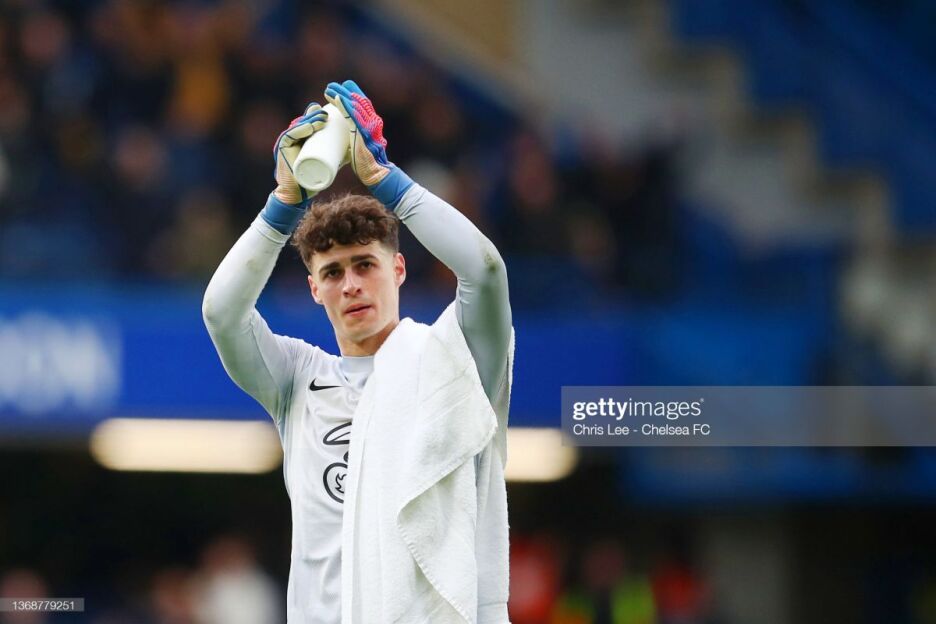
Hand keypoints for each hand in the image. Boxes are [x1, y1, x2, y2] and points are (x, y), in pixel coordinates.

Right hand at [273, 102, 328, 204]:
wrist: (297, 195)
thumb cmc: (311, 180)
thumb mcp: (328, 164)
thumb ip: (338, 157)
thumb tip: (354, 150)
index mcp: (300, 140)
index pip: (307, 124)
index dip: (316, 116)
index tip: (330, 113)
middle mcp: (292, 140)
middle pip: (302, 123)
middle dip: (314, 116)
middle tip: (327, 115)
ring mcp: (286, 144)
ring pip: (297, 127)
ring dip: (309, 121)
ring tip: (322, 119)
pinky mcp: (282, 150)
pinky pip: (289, 136)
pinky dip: (299, 130)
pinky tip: (309, 127)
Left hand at [324, 80, 412, 208]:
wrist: (376, 174)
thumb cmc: (367, 163)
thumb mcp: (362, 146)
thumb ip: (356, 140)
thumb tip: (345, 138)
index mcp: (372, 124)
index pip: (362, 104)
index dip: (351, 94)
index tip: (339, 89)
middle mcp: (373, 122)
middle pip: (358, 101)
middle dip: (344, 91)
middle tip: (330, 86)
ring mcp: (368, 127)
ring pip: (354, 106)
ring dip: (341, 95)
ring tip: (329, 89)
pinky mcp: (362, 134)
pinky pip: (353, 116)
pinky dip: (345, 106)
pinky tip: (338, 98)